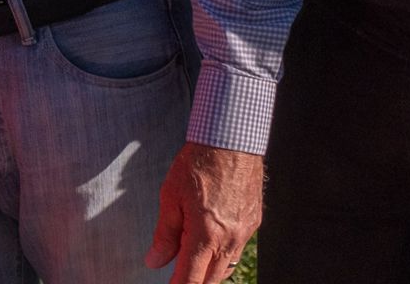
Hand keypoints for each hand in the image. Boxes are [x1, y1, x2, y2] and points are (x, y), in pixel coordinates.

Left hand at [145, 142, 262, 282]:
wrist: (231, 140)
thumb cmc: (199, 162)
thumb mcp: (170, 196)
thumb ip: (165, 234)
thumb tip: (155, 260)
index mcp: (205, 235)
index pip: (190, 278)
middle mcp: (229, 239)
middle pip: (211, 279)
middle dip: (193, 283)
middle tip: (178, 278)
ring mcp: (244, 232)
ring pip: (226, 266)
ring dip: (208, 270)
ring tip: (191, 261)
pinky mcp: (254, 222)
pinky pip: (237, 249)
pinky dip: (222, 253)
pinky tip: (211, 243)